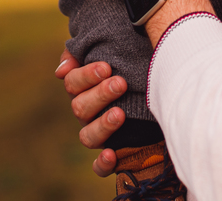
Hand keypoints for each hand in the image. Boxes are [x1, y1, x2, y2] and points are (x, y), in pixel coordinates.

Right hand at [55, 49, 126, 176]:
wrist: (158, 101)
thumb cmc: (131, 69)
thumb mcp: (114, 54)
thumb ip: (84, 52)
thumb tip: (62, 69)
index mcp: (84, 89)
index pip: (72, 83)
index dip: (86, 75)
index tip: (107, 66)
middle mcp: (88, 114)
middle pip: (80, 107)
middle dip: (100, 95)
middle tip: (120, 83)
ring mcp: (99, 136)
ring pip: (87, 136)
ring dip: (102, 124)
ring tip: (120, 114)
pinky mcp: (114, 157)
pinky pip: (99, 167)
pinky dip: (102, 163)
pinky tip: (112, 154)